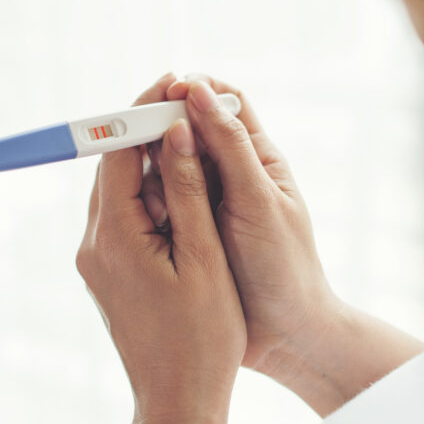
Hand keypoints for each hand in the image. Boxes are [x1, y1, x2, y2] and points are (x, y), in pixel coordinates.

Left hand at [76, 73, 245, 423]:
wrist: (178, 400)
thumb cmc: (200, 338)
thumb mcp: (203, 257)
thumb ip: (188, 190)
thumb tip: (176, 132)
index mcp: (114, 237)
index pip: (115, 152)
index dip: (140, 111)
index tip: (170, 83)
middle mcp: (94, 244)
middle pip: (112, 167)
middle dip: (146, 132)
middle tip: (184, 103)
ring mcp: (97, 260)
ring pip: (119, 191)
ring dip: (152, 166)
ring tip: (193, 145)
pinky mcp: (108, 272)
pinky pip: (124, 217)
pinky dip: (151, 198)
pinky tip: (184, 195)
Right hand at [156, 74, 423, 414]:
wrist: (285, 335)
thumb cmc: (283, 266)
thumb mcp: (257, 201)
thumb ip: (229, 147)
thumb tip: (199, 90)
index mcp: (256, 156)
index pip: (223, 101)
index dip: (195, 88)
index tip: (167, 89)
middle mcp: (229, 173)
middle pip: (188, 128)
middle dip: (162, 126)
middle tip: (138, 137)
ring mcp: (205, 201)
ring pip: (167, 163)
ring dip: (152, 167)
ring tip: (149, 188)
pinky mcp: (186, 229)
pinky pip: (158, 200)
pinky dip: (146, 199)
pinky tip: (140, 213)